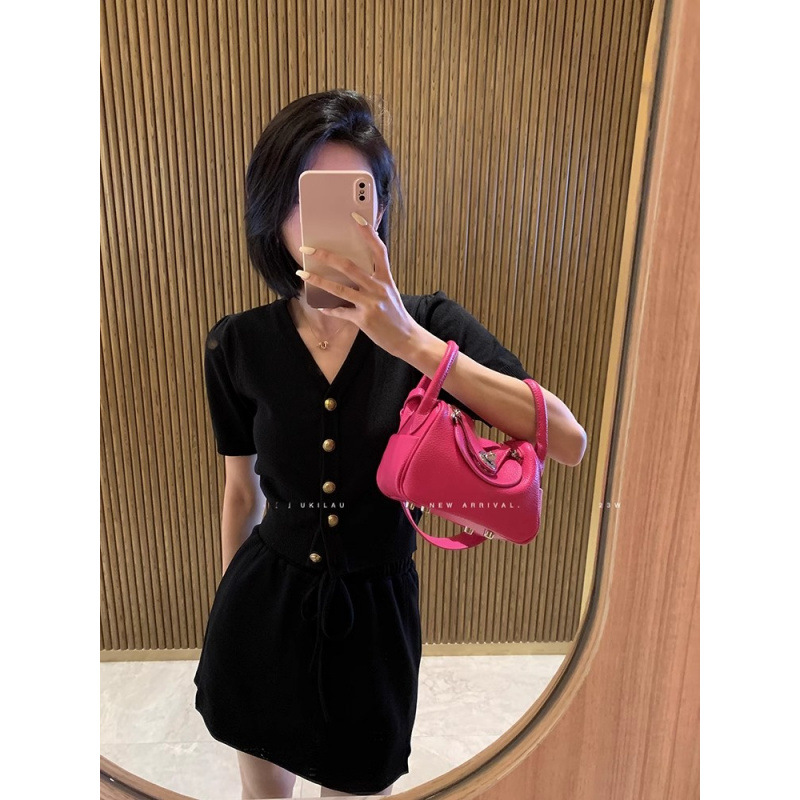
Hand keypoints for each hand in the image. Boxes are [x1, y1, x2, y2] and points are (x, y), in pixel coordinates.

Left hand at [295, 212, 419, 357]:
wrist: (406, 338)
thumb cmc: (395, 313)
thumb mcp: (389, 291)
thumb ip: (375, 278)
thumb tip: (352, 266)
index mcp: (386, 278)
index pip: (378, 250)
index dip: (367, 233)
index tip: (355, 217)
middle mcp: (378, 288)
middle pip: (349, 266)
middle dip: (325, 256)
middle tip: (308, 249)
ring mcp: (371, 304)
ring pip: (339, 289)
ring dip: (317, 281)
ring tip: (301, 274)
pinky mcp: (364, 320)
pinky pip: (341, 311)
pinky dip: (329, 308)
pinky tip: (319, 305)